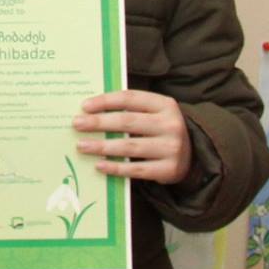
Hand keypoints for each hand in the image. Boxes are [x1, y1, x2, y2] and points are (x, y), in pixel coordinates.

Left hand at [75, 90, 191, 183]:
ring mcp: (172, 148)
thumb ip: (129, 109)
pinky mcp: (169, 170)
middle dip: (99, 123)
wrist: (192, 156)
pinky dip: (116, 167)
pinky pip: (136, 169)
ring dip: (102, 147)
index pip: (130, 98)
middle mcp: (171, 124)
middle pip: (127, 122)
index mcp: (165, 104)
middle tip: (76, 124)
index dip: (106, 101)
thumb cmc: (160, 130)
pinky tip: (99, 165)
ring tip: (82, 146)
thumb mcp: (153, 113)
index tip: (84, 106)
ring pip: (129, 147)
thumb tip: (90, 110)